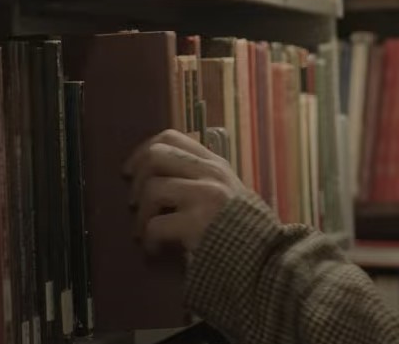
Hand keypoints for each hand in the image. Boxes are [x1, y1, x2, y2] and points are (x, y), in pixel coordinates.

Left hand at [122, 128, 247, 254]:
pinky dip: (147, 238)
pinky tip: (154, 250)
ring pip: (153, 187)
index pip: (172, 137)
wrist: (265, 260)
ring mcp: (205, 196)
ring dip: (140, 213)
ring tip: (143, 231)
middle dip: (137, 178)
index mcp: (216, 165)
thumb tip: (162, 176)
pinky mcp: (197, 223)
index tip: (133, 170)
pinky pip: (155, 223)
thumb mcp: (229, 194)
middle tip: (133, 202)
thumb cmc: (245, 231)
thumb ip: (203, 180)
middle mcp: (211, 173)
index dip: (144, 150)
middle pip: (157, 154)